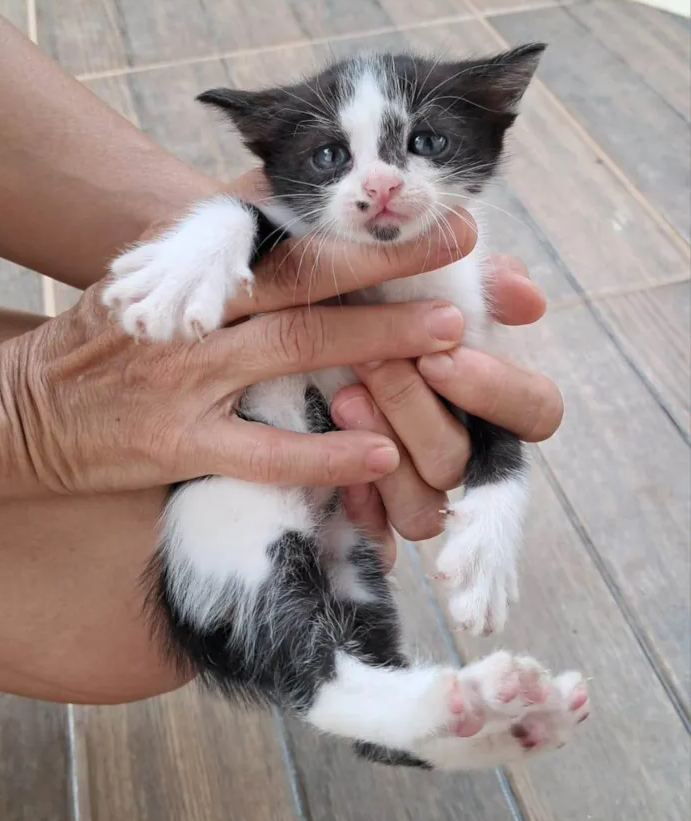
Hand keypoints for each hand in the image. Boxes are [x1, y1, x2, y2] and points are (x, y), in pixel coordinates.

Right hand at [0, 207, 474, 498]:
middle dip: (389, 264)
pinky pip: (262, 451)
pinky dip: (323, 453)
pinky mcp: (177, 443)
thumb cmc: (109, 340)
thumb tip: (289, 203)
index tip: (435, 218)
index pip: (291, 235)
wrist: (27, 409)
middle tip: (464, 255)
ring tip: (446, 339)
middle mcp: (197, 313)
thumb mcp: (157, 277)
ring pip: (295, 351)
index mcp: (195, 270)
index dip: (367, 225)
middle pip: (306, 280)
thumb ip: (224, 245)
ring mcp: (187, 377)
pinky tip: (379, 453)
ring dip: (376, 342)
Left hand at [332, 255, 562, 567]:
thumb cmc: (367, 305)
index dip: (498, 392)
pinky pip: (380, 539)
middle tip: (372, 362)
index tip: (442, 355)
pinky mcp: (370, 519)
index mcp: (483, 398)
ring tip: (343, 399)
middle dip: (415, 409)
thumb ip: (475, 284)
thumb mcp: (412, 281)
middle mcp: (454, 451)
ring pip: (425, 511)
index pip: (537, 412)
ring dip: (388, 456)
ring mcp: (413, 490)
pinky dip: (359, 504)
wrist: (283, 336)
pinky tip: (326, 463)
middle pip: (460, 458)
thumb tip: (529, 298)